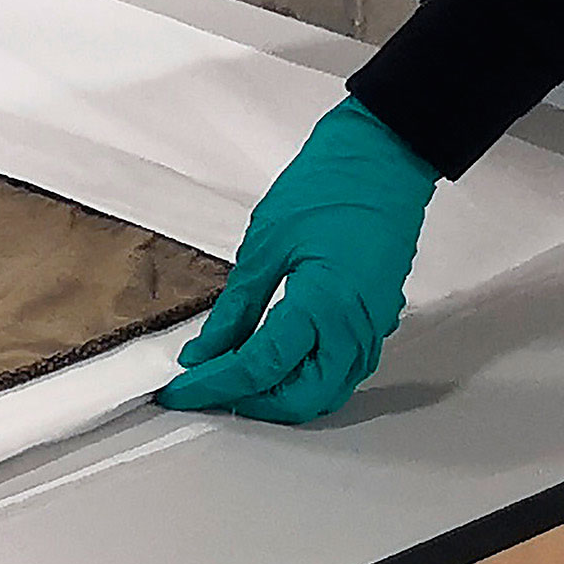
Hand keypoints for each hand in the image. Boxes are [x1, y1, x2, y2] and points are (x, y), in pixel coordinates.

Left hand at [159, 99, 440, 424]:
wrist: (383, 160)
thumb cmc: (331, 187)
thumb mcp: (266, 244)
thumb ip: (236, 307)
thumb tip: (206, 349)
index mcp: (325, 307)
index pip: (260, 369)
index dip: (214, 385)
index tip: (180, 389)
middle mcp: (355, 330)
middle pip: (299, 399)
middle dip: (250, 403)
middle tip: (204, 388)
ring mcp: (371, 330)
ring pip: (323, 392)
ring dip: (278, 395)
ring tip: (230, 377)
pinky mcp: (375, 323)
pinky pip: (339, 372)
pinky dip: (303, 378)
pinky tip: (270, 362)